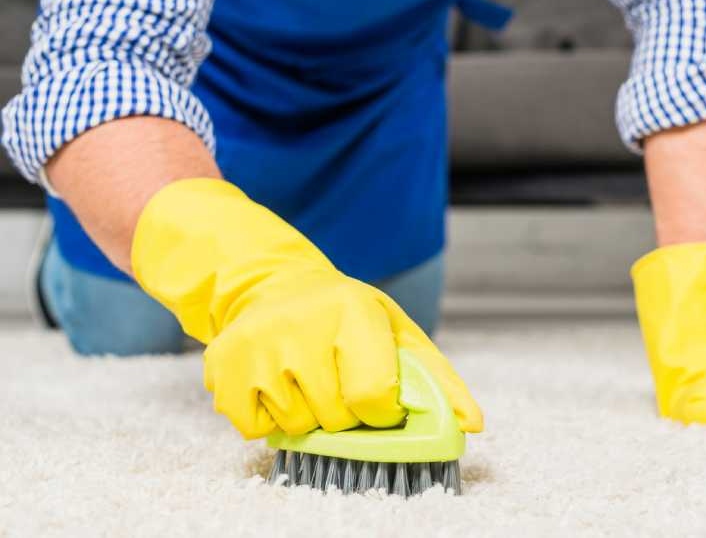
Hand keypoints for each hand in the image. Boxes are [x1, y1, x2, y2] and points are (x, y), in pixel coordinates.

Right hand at [131, 179, 481, 438]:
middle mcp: (300, 325)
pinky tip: (276, 382)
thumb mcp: (396, 331)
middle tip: (338, 381)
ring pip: (296, 427)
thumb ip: (437, 379)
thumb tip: (472, 423)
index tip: (379, 402)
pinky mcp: (223, 369)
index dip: (382, 412)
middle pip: (336, 419)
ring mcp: (257, 348)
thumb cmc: (345, 315)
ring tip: (306, 377)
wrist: (272, 285)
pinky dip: (269, 418)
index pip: (373, 398)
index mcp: (352, 311)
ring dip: (307, 416)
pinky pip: (255, 428)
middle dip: (345, 414)